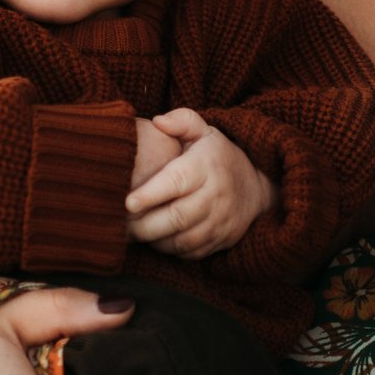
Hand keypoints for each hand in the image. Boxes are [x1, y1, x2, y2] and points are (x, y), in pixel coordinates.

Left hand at [125, 108, 274, 258]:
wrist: (255, 186)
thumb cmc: (217, 156)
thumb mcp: (205, 131)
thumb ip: (182, 121)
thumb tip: (157, 121)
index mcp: (206, 166)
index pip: (177, 181)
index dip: (151, 194)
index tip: (127, 202)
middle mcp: (216, 195)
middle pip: (177, 217)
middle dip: (144, 225)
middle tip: (119, 225)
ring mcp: (221, 220)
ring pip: (183, 240)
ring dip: (154, 241)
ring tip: (133, 234)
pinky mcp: (222, 240)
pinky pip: (191, 253)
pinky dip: (170, 250)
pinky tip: (155, 240)